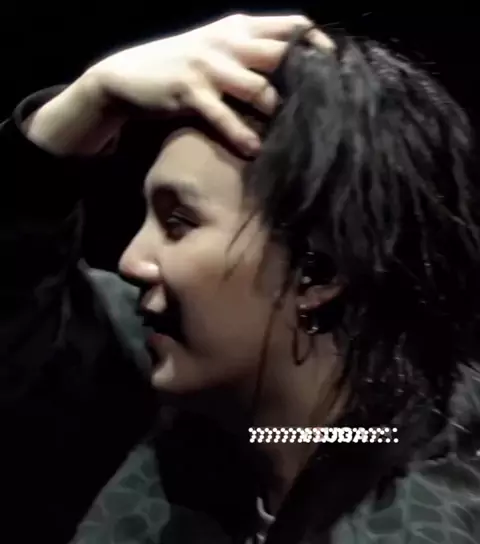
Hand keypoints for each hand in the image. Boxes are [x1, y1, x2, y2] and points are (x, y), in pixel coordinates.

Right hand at [89, 13, 332, 153]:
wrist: (126, 75)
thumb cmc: (178, 66)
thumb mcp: (216, 49)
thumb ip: (250, 55)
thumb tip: (290, 75)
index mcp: (238, 27)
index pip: (292, 26)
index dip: (319, 47)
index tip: (337, 74)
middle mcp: (228, 42)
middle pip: (283, 55)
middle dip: (308, 81)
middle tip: (328, 110)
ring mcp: (209, 66)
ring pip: (259, 88)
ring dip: (279, 113)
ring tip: (296, 137)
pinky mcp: (190, 92)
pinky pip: (224, 117)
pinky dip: (242, 135)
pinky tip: (255, 150)